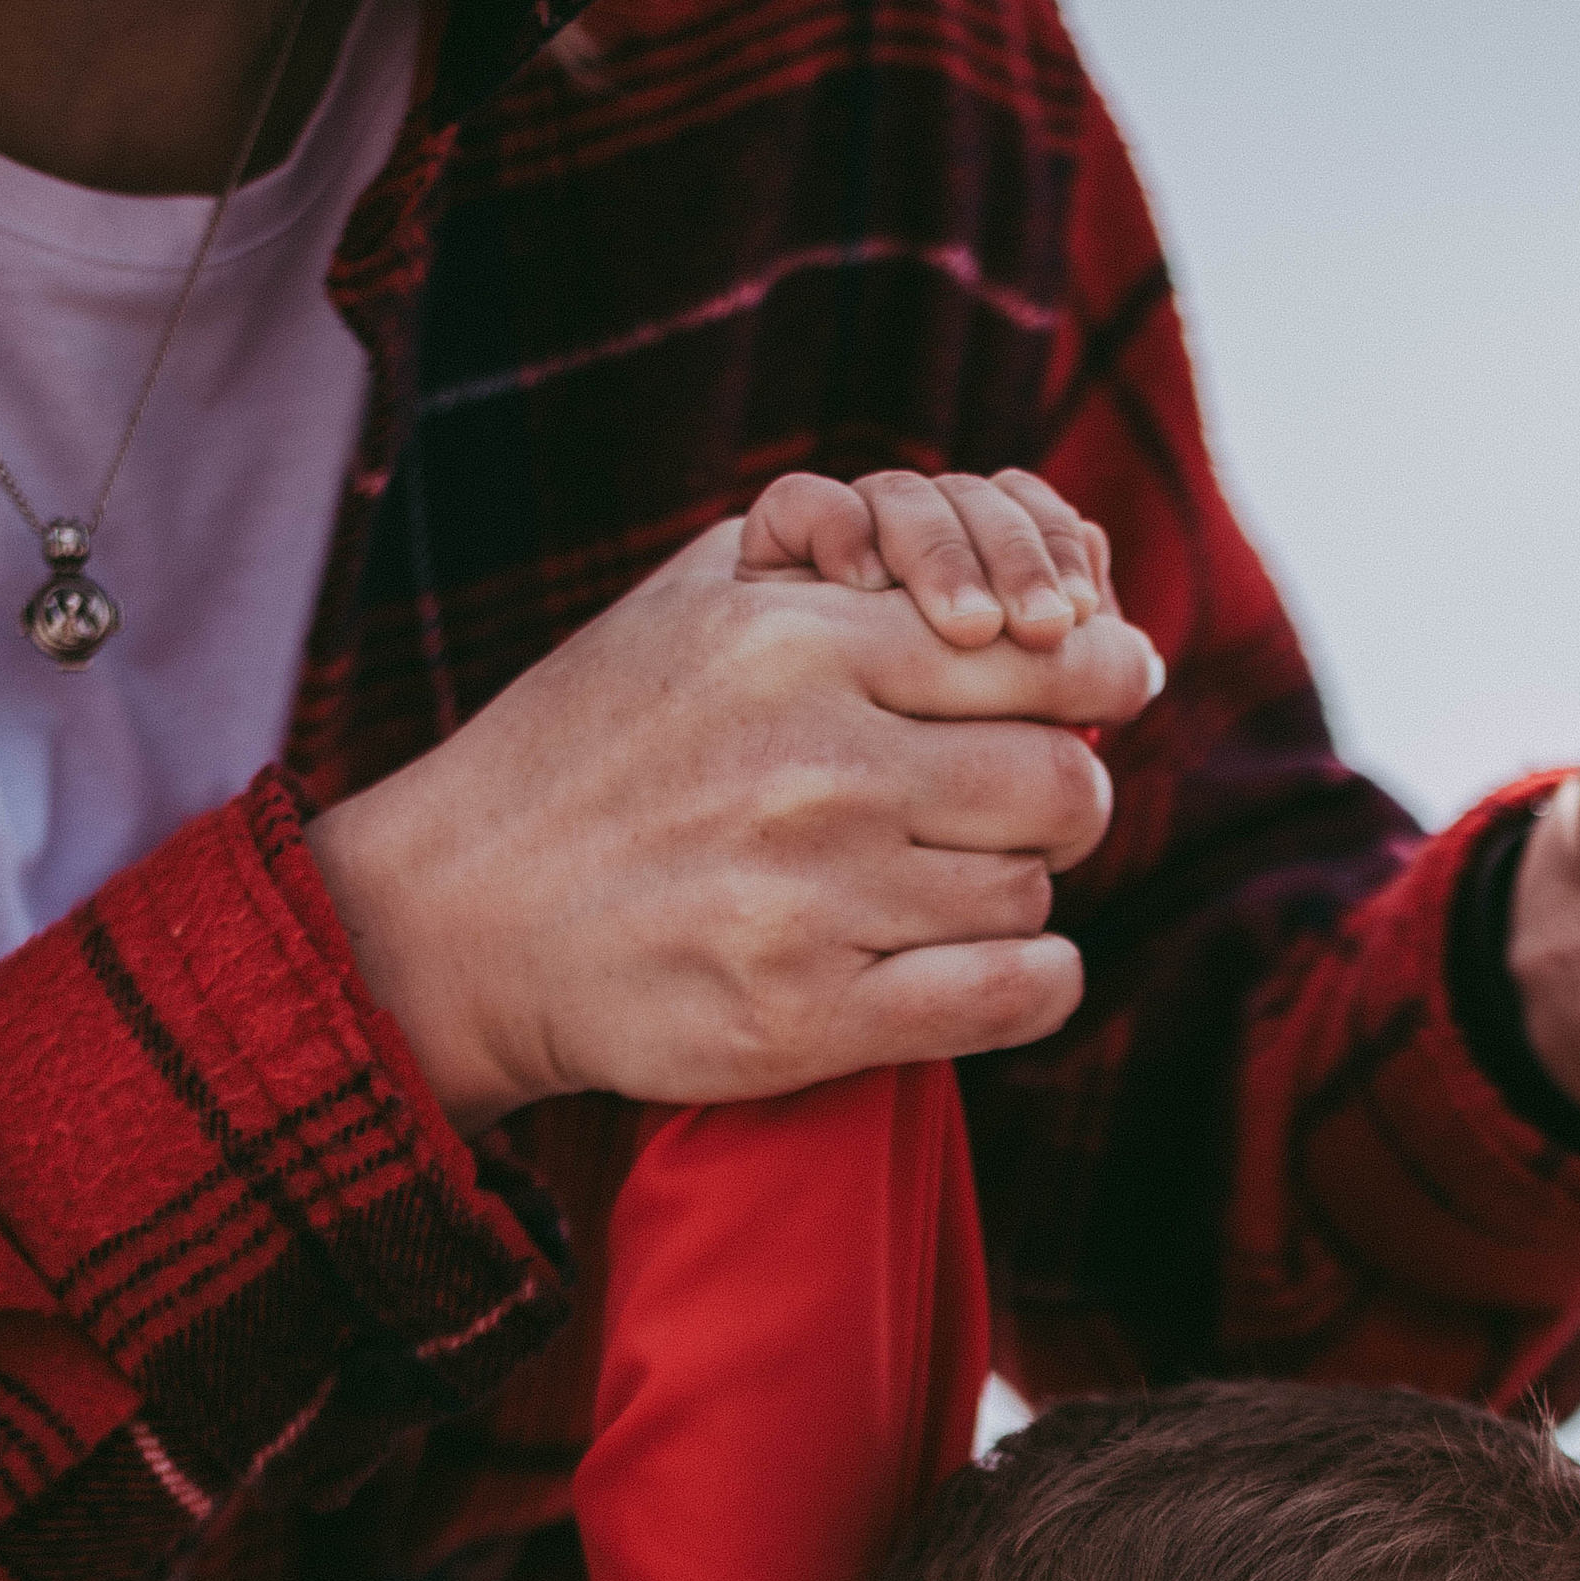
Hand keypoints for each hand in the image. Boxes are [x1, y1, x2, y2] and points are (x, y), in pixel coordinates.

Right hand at [309, 497, 1159, 1128]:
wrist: (463, 916)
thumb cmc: (592, 749)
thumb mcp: (693, 606)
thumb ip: (833, 562)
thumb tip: (992, 581)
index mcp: (798, 644)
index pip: (1039, 655)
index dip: (1101, 671)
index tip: (1116, 682)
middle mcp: (819, 766)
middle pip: (1063, 784)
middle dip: (1063, 798)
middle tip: (1021, 811)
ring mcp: (819, 898)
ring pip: (1031, 893)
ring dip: (1011, 894)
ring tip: (935, 889)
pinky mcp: (810, 1017)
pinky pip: (1013, 997)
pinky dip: (1037, 985)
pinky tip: (996, 971)